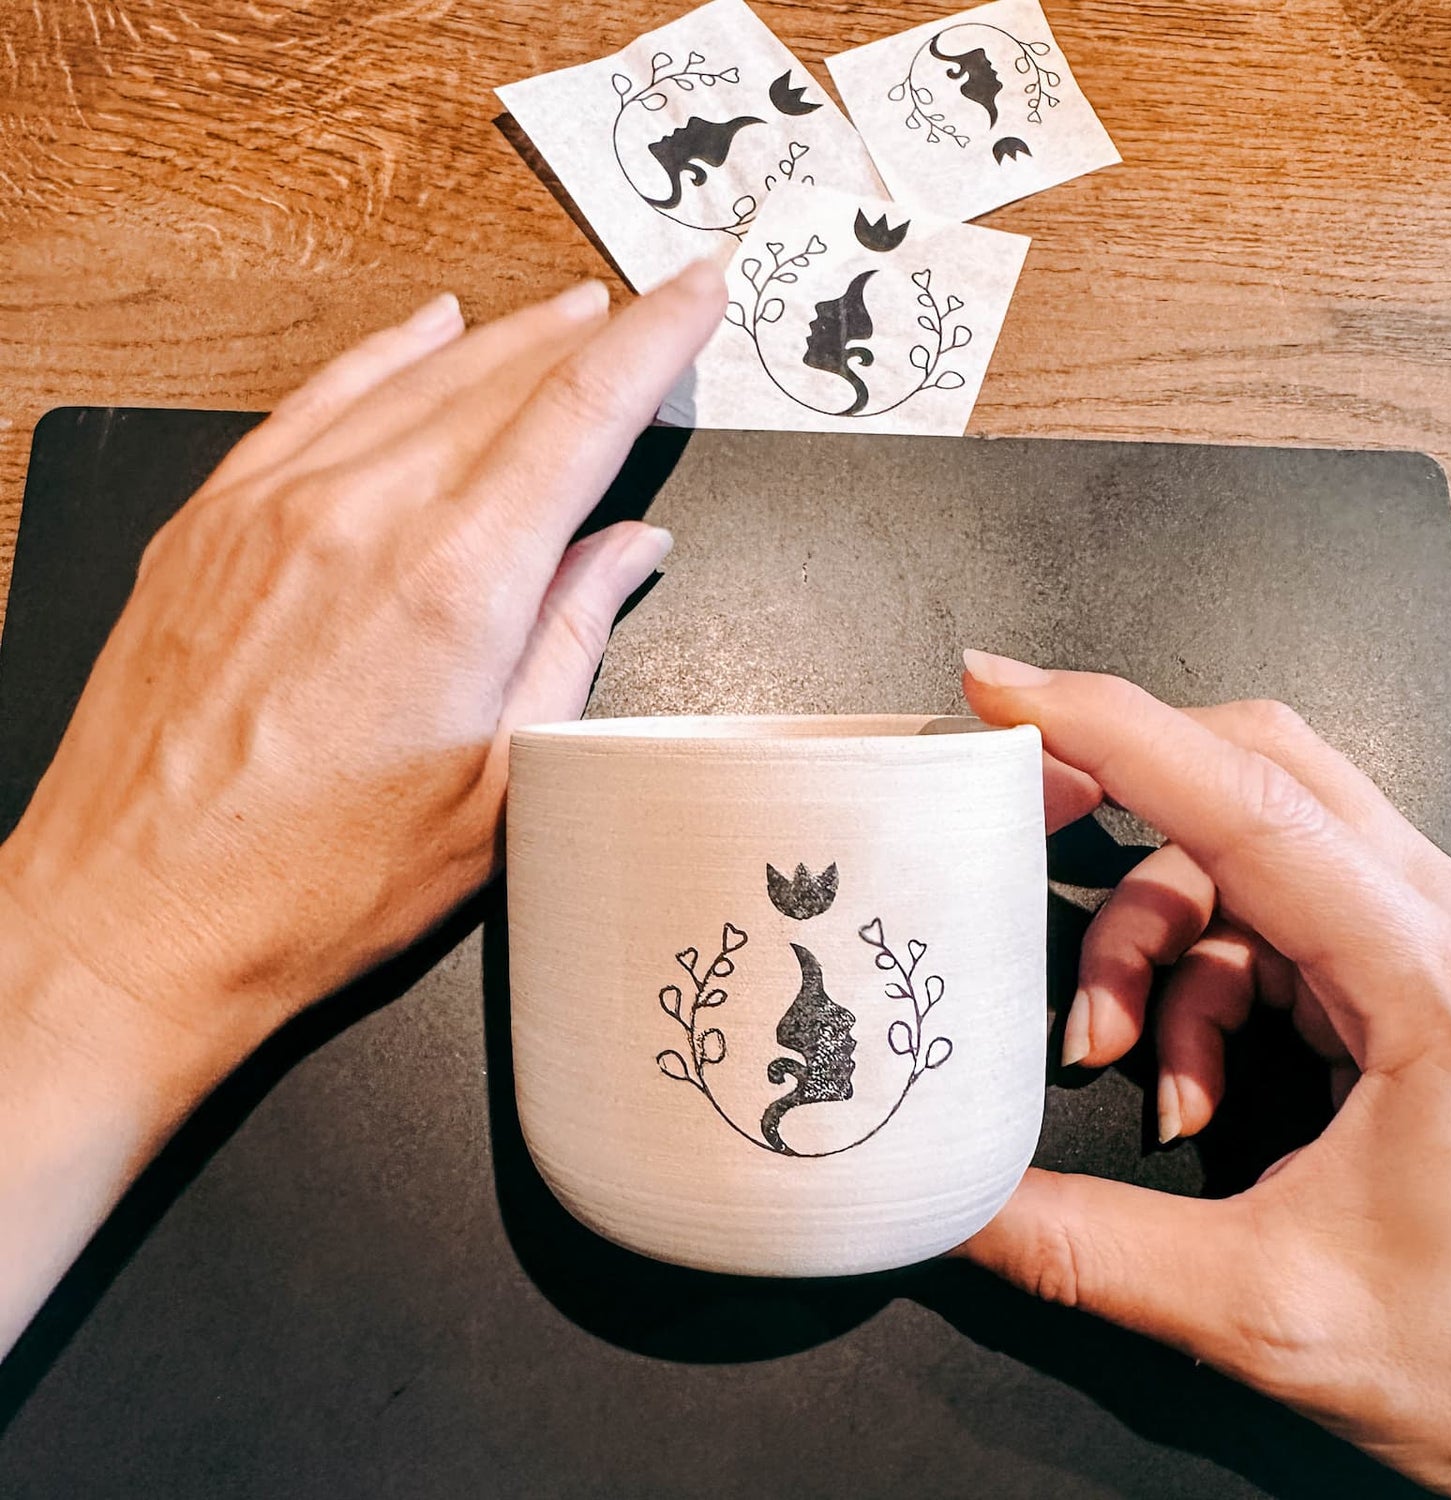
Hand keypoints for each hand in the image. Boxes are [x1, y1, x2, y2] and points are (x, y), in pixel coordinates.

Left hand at [0, 264, 724, 1352]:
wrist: (135, 920)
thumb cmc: (318, 884)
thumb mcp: (502, 790)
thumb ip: (572, 643)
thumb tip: (626, 552)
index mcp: (454, 584)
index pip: (581, 413)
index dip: (653, 341)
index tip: (697, 297)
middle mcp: (362, 516)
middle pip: (506, 380)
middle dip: (594, 335)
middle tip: (649, 310)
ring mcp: (274, 507)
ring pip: (417, 378)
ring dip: (506, 340)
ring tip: (568, 314)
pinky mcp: (211, 522)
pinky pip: (316, 399)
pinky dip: (385, 355)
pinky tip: (427, 330)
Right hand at [960, 651, 1450, 1495]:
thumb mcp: (1273, 1314)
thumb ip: (1090, 1252)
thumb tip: (954, 1206)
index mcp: (1428, 982)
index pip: (1247, 801)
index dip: (1112, 727)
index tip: (1005, 691)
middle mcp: (1437, 932)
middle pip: (1256, 772)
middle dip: (1121, 791)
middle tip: (1021, 810)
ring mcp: (1421, 944)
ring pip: (1244, 852)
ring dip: (1149, 938)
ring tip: (1112, 1056)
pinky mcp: (1399, 975)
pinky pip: (1261, 923)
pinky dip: (1189, 982)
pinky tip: (1181, 1081)